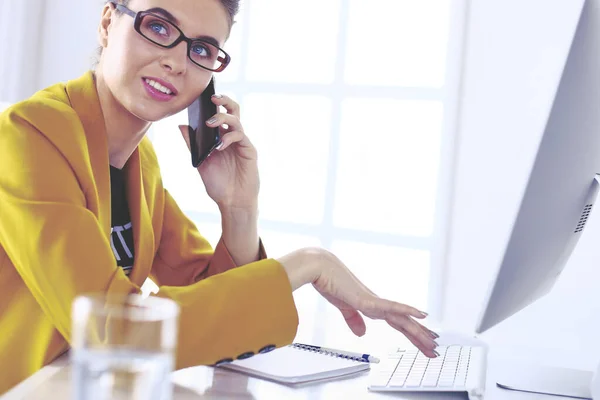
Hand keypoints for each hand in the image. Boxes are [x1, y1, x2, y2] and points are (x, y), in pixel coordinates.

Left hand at [178, 94, 258, 209]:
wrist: (232, 202)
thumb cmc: (219, 183)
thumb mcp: (201, 162)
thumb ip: (193, 144)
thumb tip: (181, 126)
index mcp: (222, 137)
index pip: (219, 114)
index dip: (213, 104)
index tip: (201, 97)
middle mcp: (233, 137)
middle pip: (233, 111)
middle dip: (224, 101)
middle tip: (213, 98)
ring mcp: (242, 143)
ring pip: (236, 121)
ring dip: (222, 119)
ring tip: (210, 123)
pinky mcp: (249, 151)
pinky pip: (240, 137)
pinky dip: (229, 137)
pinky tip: (219, 145)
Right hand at [277, 248, 439, 357]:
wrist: (318, 268)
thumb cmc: (329, 282)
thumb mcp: (342, 306)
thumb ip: (353, 319)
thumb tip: (362, 333)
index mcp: (371, 306)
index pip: (396, 322)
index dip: (410, 333)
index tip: (423, 343)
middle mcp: (376, 303)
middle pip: (403, 323)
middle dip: (419, 337)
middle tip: (434, 349)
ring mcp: (373, 300)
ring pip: (401, 318)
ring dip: (418, 331)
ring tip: (433, 341)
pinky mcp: (367, 299)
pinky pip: (390, 306)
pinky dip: (406, 310)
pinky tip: (421, 314)